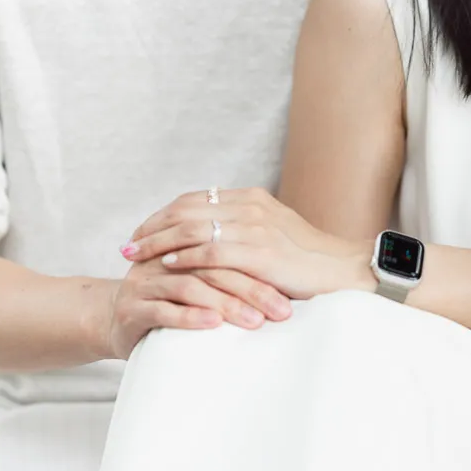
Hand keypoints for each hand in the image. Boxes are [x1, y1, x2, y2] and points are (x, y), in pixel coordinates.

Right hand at [99, 256, 292, 360]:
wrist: (117, 319)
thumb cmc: (171, 301)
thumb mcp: (202, 278)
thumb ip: (231, 265)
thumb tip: (288, 275)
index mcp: (185, 241)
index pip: (228, 246)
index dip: (261, 267)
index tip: (291, 292)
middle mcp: (165, 255)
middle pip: (215, 264)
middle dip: (252, 289)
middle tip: (280, 311)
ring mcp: (146, 280)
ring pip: (191, 286)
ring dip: (226, 304)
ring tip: (254, 322)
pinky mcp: (133, 306)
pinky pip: (164, 309)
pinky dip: (190, 316)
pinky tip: (212, 325)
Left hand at [126, 187, 369, 299]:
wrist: (343, 271)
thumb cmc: (307, 262)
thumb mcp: (272, 236)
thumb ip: (242, 232)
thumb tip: (209, 238)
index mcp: (250, 198)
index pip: (193, 200)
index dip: (162, 215)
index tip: (141, 231)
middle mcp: (249, 206)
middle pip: (185, 209)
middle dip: (152, 228)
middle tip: (127, 244)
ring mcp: (254, 227)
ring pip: (191, 228)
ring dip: (158, 243)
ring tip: (135, 256)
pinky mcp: (259, 252)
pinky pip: (211, 250)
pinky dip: (183, 257)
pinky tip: (165, 266)